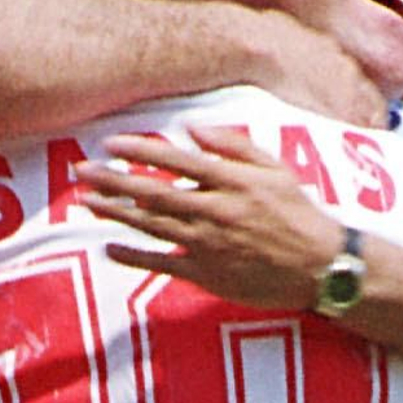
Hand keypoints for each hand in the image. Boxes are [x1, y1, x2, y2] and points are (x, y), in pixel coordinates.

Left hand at [77, 127, 345, 308]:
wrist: (320, 266)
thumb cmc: (298, 213)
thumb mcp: (274, 168)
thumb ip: (234, 145)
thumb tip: (194, 128)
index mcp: (230, 181)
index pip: (175, 160)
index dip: (139, 150)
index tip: (110, 143)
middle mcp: (215, 210)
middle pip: (153, 192)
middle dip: (113, 181)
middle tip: (82, 171)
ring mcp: (209, 244)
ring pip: (152, 225)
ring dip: (116, 213)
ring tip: (87, 202)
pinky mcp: (208, 274)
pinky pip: (163, 264)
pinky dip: (134, 257)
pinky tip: (109, 248)